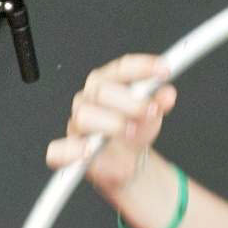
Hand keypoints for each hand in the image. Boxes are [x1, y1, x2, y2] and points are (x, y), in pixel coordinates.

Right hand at [43, 53, 174, 194]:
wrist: (126, 160)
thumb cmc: (134, 130)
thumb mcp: (152, 115)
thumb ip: (159, 102)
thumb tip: (167, 93)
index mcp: (108, 82)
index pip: (120, 68)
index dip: (142, 67)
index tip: (163, 71)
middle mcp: (90, 98)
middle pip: (102, 90)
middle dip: (130, 101)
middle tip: (151, 110)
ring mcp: (78, 122)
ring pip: (85, 116)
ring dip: (111, 124)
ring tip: (131, 132)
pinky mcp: (69, 148)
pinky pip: (60, 149)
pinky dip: (74, 150)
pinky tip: (90, 151)